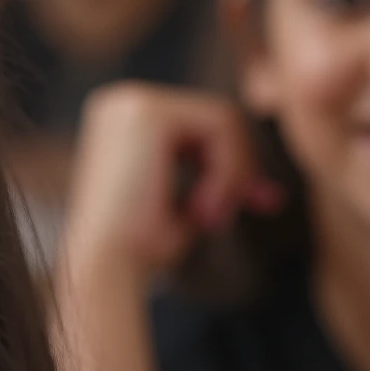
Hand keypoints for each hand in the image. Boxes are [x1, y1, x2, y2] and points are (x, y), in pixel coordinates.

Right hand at [65, 83, 283, 284]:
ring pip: (223, 121)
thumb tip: (257, 177)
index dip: (234, 162)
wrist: (106, 268)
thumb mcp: (181, 204)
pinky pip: (220, 126)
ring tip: (210, 218)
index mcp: (121, 121)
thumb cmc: (138, 251)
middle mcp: (121, 102)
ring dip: (231, 175)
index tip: (262, 201)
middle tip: (263, 204)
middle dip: (242, 164)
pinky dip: (227, 170)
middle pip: (214, 117)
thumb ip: (209, 178)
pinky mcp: (148, 113)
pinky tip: (202, 209)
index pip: (199, 124)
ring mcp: (132, 102)